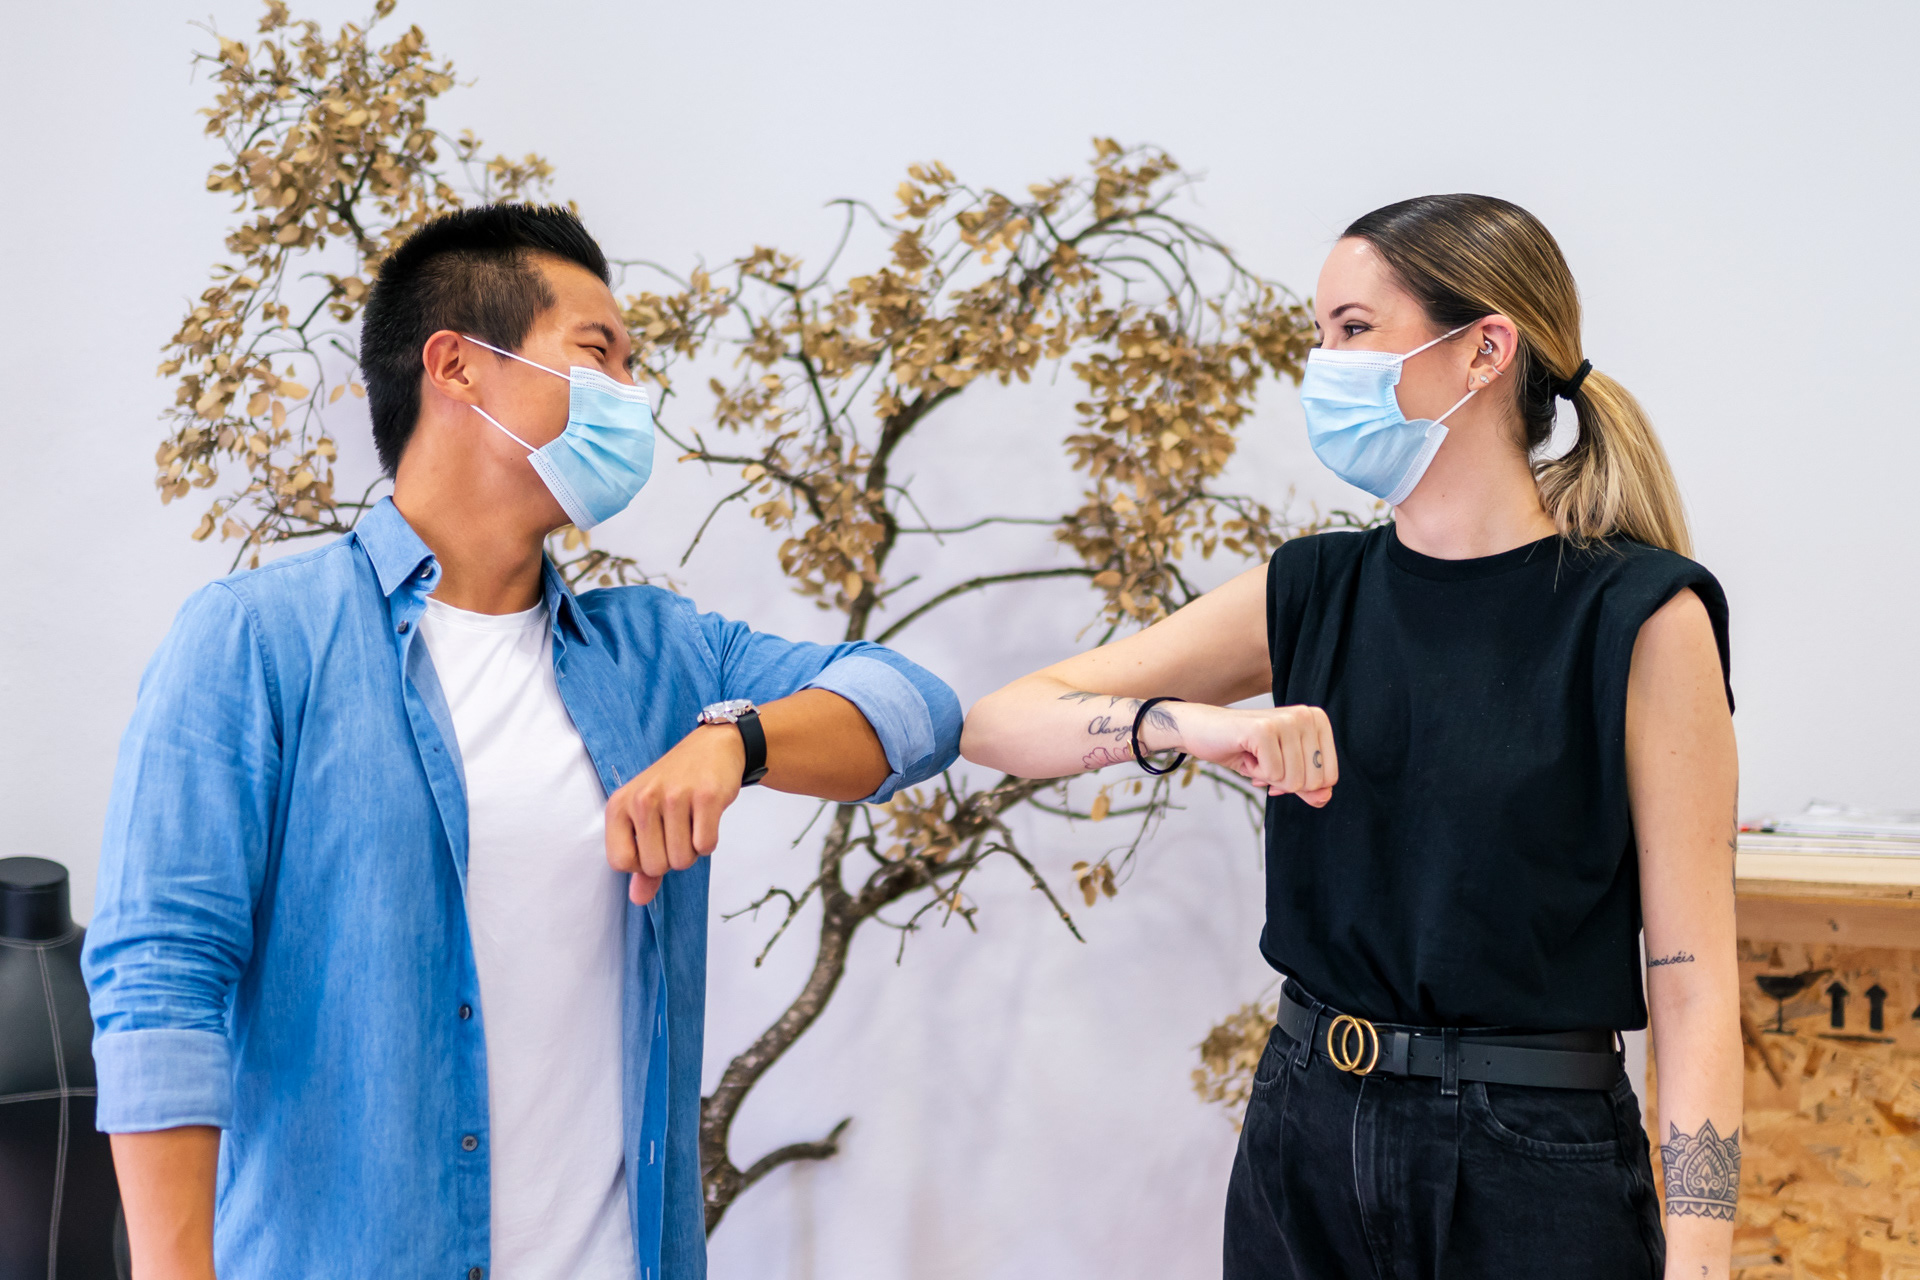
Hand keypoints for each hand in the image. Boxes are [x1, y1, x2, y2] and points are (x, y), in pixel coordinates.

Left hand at [605, 724, 744, 903]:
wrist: (711, 748)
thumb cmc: (673, 788)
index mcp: (619, 805)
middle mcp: (643, 799)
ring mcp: (675, 796)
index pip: (621, 864)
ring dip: (692, 850)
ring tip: (691, 821)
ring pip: (683, 860)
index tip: (652, 843)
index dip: (642, 864)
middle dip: (672, 858)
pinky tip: (707, 817)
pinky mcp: (706, 796)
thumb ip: (639, 862)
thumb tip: (638, 899)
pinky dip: (710, 840)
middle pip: (655, 867)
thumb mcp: (645, 819)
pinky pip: (706, 846)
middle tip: (677, 829)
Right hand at [1165, 702, 1337, 805]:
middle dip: (1284, 781)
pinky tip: (1246, 753)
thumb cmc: (1246, 749)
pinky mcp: (1265, 730)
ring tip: (1255, 755)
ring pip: (1294, 780)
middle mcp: (1306, 716)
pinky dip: (1255, 773)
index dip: (1301, 783)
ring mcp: (1287, 720)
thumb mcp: (1284, 771)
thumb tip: (1323, 799)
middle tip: (1265, 760)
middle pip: (1314, 781)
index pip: (1329, 777)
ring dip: (1268, 776)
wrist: (1204, 731)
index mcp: (1317, 721)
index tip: (1280, 764)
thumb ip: (1308, 786)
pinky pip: (1273, 775)